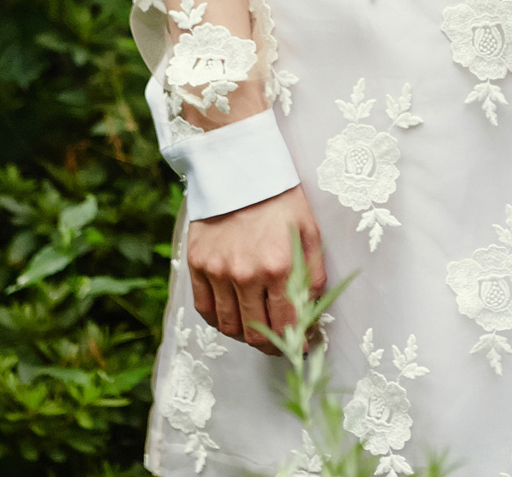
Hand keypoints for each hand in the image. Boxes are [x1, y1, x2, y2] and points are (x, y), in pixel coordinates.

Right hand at [187, 185, 326, 352]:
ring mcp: (218, 271)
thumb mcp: (309, 231)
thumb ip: (313, 275)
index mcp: (279, 267)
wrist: (241, 167)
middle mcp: (246, 274)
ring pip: (229, 327)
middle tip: (278, 340)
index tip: (300, 344)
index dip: (295, 341)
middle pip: (255, 333)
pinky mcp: (198, 265)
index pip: (286, 325)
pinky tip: (231, 315)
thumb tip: (311, 313)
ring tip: (256, 327)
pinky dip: (218, 320)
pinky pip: (205, 310)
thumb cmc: (281, 198)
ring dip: (244, 334)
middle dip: (270, 343)